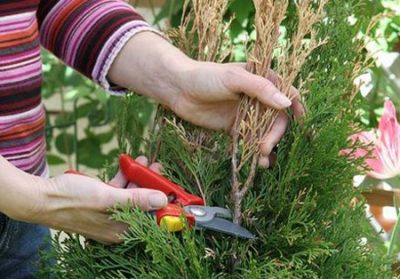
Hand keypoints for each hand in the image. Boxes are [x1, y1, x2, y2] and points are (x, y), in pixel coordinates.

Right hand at [27, 156, 165, 243]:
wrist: (41, 196)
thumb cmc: (71, 199)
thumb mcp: (107, 198)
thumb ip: (136, 200)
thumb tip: (162, 200)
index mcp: (121, 230)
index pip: (152, 221)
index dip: (165, 206)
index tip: (174, 190)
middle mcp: (118, 225)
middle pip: (144, 206)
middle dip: (152, 185)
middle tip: (158, 168)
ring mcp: (110, 213)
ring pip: (132, 195)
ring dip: (139, 177)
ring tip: (145, 161)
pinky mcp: (102, 202)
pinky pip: (120, 191)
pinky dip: (125, 178)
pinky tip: (128, 164)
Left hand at [172, 62, 304, 166]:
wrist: (178, 89)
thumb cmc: (205, 76)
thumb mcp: (234, 78)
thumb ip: (261, 89)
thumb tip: (287, 104)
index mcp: (262, 80)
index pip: (287, 92)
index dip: (296, 106)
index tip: (301, 121)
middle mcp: (257, 97)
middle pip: (277, 118)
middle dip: (275, 134)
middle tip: (265, 147)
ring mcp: (247, 113)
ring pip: (265, 132)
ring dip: (268, 146)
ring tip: (263, 161)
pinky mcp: (235, 127)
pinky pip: (250, 140)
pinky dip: (255, 151)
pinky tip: (257, 162)